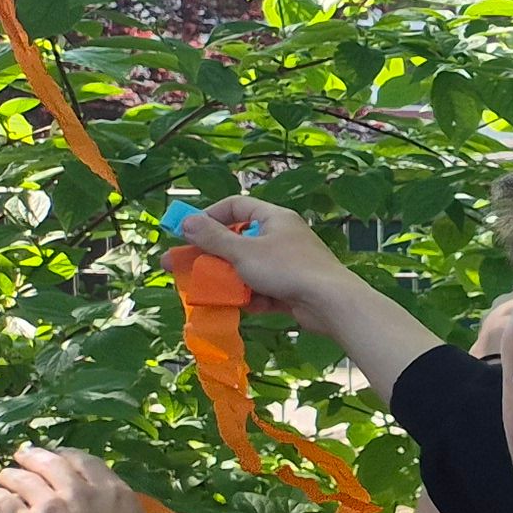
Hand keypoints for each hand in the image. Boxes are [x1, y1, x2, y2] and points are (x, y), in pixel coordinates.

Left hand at [0, 446, 172, 512]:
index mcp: (113, 491)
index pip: (84, 461)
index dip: (68, 457)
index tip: (60, 459)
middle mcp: (79, 490)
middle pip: (49, 462)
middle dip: (34, 457)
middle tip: (24, 458)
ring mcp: (49, 503)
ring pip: (22, 478)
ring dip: (11, 475)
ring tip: (4, 476)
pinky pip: (3, 501)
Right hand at [181, 196, 350, 315]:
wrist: (331, 304)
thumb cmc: (288, 269)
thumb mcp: (243, 252)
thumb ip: (213, 238)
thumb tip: (187, 221)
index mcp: (275, 218)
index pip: (236, 205)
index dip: (209, 216)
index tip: (187, 232)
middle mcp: (282, 237)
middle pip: (238, 241)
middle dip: (211, 256)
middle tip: (181, 267)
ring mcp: (289, 264)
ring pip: (248, 268)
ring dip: (229, 280)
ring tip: (208, 292)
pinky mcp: (292, 288)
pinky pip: (263, 289)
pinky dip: (252, 297)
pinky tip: (244, 306)